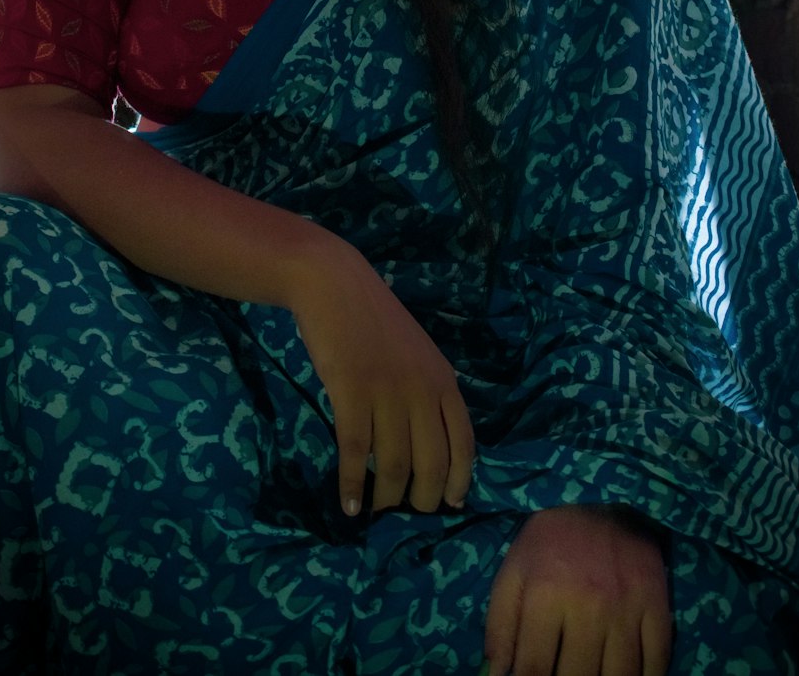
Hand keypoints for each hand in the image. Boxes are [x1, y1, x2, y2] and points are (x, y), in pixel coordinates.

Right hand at [289, 242, 474, 515]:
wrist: (335, 285)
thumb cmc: (375, 320)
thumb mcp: (417, 354)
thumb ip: (428, 393)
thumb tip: (429, 447)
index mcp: (443, 381)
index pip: (463, 446)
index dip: (458, 482)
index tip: (449, 505)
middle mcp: (421, 391)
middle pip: (431, 465)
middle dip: (421, 500)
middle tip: (405, 512)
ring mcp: (387, 394)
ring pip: (392, 466)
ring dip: (384, 499)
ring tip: (374, 512)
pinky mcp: (351, 394)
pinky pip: (355, 453)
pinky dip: (352, 486)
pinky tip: (348, 505)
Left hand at [483, 504, 671, 675]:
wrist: (600, 500)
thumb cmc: (550, 541)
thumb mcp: (514, 571)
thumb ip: (500, 624)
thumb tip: (496, 675)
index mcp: (546, 594)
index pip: (535, 667)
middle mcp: (588, 606)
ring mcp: (626, 609)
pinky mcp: (656, 607)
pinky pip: (657, 662)